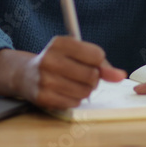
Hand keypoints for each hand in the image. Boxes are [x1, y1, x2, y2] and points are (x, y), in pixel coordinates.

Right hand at [0, 37, 126, 109]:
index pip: (96, 55)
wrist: (25, 74)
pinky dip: (73, 100)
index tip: (90, 63)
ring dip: (84, 91)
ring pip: (85, 92)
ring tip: (72, 84)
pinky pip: (74, 103)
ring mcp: (45, 79)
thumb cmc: (57, 62)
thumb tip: (120, 76)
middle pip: (92, 75)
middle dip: (93, 79)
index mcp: (59, 43)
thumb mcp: (75, 54)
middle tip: (82, 76)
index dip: (98, 62)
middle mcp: (49, 59)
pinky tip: (63, 92)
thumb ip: (101, 63)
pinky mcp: (43, 97)